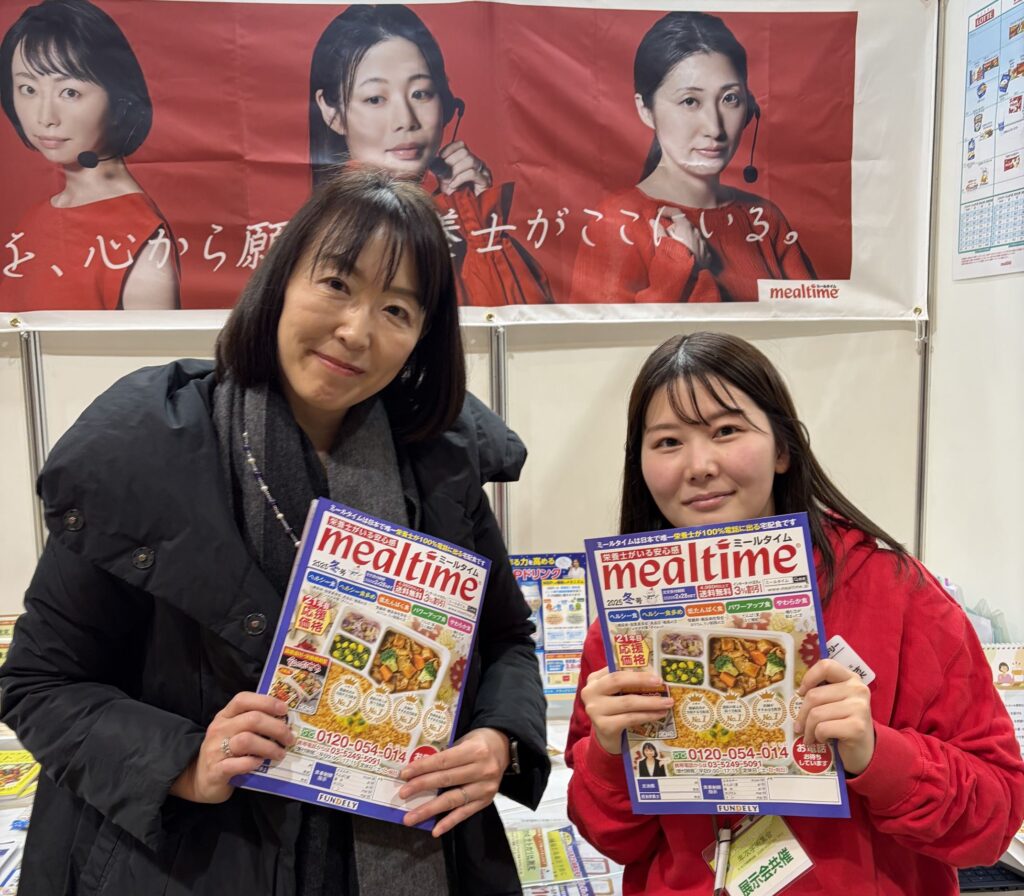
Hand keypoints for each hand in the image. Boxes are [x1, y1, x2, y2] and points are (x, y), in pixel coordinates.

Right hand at [169, 692, 294, 803]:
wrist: (200, 779)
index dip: (266, 702)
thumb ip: (253, 723)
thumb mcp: (235, 732)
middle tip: (290, 739)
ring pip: (246, 740)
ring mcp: (215, 750)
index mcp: (225, 716)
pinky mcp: (215, 771)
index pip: (243, 699)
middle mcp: (219, 729)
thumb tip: (285, 721)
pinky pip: (236, 764)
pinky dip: (252, 763)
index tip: (284, 710)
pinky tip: (260, 764)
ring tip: (280, 754)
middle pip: (252, 719)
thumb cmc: (225, 752)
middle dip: (277, 728)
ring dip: (269, 747)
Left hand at [398, 727, 509, 835]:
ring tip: (411, 818)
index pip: (444, 761)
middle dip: (422, 787)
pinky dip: (449, 822)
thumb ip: (446, 753)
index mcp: (475, 750)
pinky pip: (465, 813)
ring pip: (453, 799)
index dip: (423, 768)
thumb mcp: (464, 739)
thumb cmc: (478, 742)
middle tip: (402, 794)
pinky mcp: (486, 800)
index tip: (404, 774)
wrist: (504, 748)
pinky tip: (435, 830)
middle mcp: (482, 769)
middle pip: (447, 780)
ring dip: (430, 809)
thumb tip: (417, 769)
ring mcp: (485, 787)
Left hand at [436, 141, 491, 195]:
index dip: (450, 149)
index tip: (441, 157)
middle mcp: (477, 164)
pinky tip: (454, 186)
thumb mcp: (444, 179)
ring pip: (469, 160)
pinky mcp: (486, 182)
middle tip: (443, 174)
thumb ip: (440, 169)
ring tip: (448, 182)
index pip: (461, 145)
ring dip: (455, 171)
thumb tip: (432, 161)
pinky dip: (460, 178)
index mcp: (468, 160)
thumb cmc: (455, 196)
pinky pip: (472, 173)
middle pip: (464, 151)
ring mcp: (483, 172)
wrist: (465, 213)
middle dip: (451, 162)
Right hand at [580, 667, 673, 755]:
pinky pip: (630, 718)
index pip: (615, 669)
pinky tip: (659, 715)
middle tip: (661, 682)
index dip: (635, 669)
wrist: (606, 737)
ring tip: (667, 702)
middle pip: (617, 681)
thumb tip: (653, 673)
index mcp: (594, 679)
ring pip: (627, 702)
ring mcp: (595, 710)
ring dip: (650, 702)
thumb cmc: (615, 710)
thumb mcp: (616, 693)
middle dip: (641, 680)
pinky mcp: (603, 726)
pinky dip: (647, 716)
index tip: (655, 671)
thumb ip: (627, 683)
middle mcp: (590, 692)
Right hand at [654, 206, 711, 266]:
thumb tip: (652, 221)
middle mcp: (695, 230)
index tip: (658, 213)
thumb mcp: (666, 244)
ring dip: (680, 237)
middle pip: (681, 224)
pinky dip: (687, 244)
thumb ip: (659, 232)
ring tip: (674, 249)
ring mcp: (701, 239)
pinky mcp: (704, 248)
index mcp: (685, 226)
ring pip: (688, 233)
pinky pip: (694, 242)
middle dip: (672, 229)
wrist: (698, 274)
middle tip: (664, 238)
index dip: (666, 211)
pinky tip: (683, 254)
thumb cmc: (680, 259)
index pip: (676, 212)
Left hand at [796, 659, 874, 774]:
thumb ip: (821, 691)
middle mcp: (858, 689)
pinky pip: (823, 728)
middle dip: (802, 714)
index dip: (809, 677)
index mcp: (851, 678)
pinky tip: (822, 740)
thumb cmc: (842, 723)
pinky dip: (817, 737)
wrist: (863, 750)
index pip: (826, 666)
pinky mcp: (857, 727)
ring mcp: (860, 708)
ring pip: (816, 714)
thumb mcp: (835, 702)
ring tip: (809, 736)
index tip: (801, 692)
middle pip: (814, 695)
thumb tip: (795, 693)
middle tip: (799, 726)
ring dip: (808, 729)